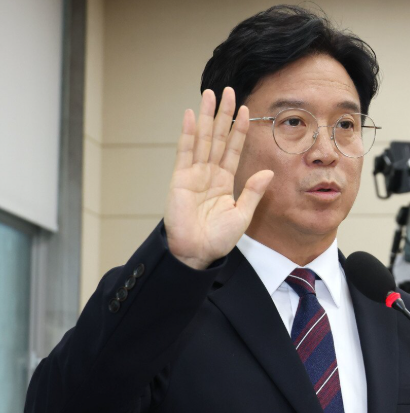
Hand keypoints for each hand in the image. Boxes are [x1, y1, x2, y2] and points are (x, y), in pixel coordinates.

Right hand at [164, 87, 273, 269]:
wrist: (197, 252)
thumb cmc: (218, 238)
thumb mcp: (242, 214)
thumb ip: (253, 191)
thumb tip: (267, 172)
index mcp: (224, 181)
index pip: (233, 148)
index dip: (239, 129)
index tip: (245, 110)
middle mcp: (209, 173)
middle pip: (217, 137)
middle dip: (222, 115)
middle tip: (227, 91)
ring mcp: (193, 173)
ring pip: (201, 139)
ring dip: (205, 117)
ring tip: (210, 94)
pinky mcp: (179, 178)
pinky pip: (184, 152)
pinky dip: (186, 133)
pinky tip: (190, 115)